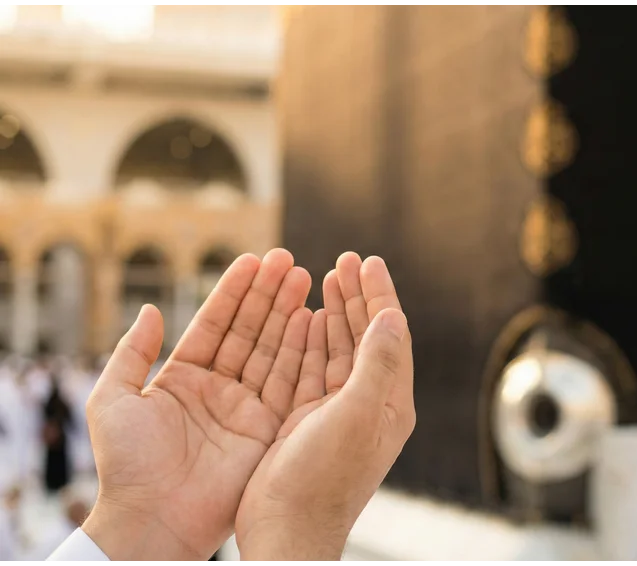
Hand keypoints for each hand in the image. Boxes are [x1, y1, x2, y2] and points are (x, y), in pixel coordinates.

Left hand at [82, 249, 312, 560]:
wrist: (153, 518)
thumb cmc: (126, 463)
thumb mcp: (114, 398)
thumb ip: (131, 352)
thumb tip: (150, 309)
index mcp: (183, 378)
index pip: (214, 324)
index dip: (233, 292)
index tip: (254, 260)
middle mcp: (219, 388)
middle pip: (249, 331)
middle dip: (269, 295)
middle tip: (288, 260)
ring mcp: (246, 408)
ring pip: (272, 350)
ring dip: (289, 313)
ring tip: (305, 277)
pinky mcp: (268, 429)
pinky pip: (287, 382)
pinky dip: (300, 351)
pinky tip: (311, 319)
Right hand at [235, 253, 415, 561]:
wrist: (288, 528)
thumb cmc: (324, 477)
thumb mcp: (357, 414)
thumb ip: (377, 363)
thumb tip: (393, 316)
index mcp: (390, 402)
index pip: (391, 335)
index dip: (380, 296)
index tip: (369, 261)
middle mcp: (368, 404)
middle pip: (366, 337)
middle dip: (357, 297)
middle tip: (346, 259)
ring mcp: (337, 412)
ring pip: (338, 349)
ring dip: (334, 313)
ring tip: (327, 277)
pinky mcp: (307, 420)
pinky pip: (311, 369)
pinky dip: (309, 341)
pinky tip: (304, 318)